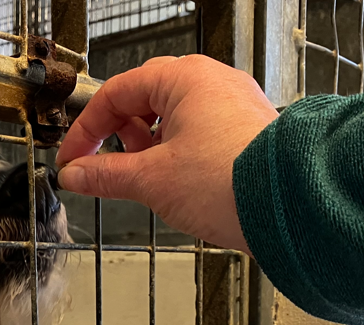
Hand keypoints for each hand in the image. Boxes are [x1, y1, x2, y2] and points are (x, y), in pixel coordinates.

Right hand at [55, 55, 277, 253]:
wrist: (290, 206)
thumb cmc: (232, 180)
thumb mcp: (151, 180)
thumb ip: (106, 175)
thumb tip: (77, 174)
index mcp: (185, 78)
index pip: (116, 93)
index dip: (86, 129)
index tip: (74, 159)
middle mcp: (213, 83)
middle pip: (146, 99)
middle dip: (120, 133)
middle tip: (106, 163)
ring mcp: (235, 105)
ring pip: (175, 116)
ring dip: (149, 145)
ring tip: (144, 176)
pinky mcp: (248, 131)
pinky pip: (201, 132)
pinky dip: (178, 152)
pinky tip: (176, 180)